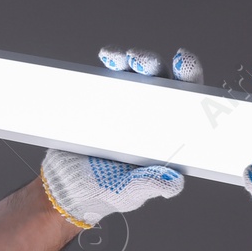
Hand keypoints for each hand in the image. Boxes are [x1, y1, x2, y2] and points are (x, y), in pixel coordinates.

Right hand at [38, 46, 202, 228]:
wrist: (61, 187)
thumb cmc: (100, 193)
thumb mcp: (127, 193)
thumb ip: (149, 185)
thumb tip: (174, 182)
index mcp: (165, 139)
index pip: (186, 105)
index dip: (190, 82)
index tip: (185, 67)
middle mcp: (151, 118)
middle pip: (164, 82)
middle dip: (158, 66)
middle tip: (144, 63)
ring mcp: (129, 106)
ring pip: (139, 75)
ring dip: (137, 61)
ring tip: (126, 59)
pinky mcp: (105, 99)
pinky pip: (112, 77)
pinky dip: (113, 63)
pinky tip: (109, 57)